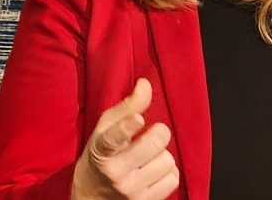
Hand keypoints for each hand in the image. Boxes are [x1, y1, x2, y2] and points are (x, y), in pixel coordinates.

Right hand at [71, 78, 179, 198]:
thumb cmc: (98, 158)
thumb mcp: (103, 131)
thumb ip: (126, 107)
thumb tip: (146, 83)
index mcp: (101, 150)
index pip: (113, 139)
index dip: (127, 127)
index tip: (137, 119)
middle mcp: (115, 173)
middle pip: (154, 144)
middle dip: (159, 133)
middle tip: (153, 133)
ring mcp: (131, 191)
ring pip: (167, 161)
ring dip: (162, 155)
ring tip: (149, 157)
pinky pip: (173, 179)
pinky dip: (168, 172)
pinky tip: (154, 171)